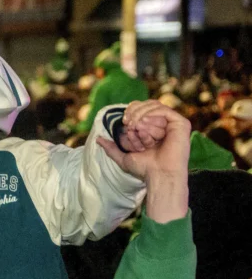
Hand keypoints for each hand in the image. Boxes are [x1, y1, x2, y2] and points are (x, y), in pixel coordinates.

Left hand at [99, 103, 189, 223]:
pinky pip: (165, 111)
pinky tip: (143, 125)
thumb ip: (112, 148)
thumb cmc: (145, 167)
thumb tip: (98, 139)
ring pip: (155, 106)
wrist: (159, 174)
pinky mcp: (182, 123)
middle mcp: (164, 123)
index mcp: (153, 127)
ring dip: (141, 115)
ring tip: (135, 127)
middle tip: (128, 123)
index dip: (132, 110)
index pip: (142, 107)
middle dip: (135, 111)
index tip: (124, 121)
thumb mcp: (124, 157)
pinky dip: (152, 115)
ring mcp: (173, 123)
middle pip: (148, 104)